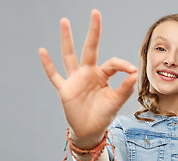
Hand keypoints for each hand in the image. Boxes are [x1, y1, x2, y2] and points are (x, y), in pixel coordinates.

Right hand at [39, 9, 137, 146]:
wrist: (90, 131)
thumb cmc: (103, 115)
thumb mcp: (116, 101)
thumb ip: (125, 88)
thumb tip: (134, 74)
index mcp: (102, 75)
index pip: (112, 63)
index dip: (122, 65)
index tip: (131, 71)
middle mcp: (88, 73)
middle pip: (90, 48)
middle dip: (93, 32)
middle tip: (95, 13)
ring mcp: (75, 80)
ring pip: (70, 56)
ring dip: (67, 39)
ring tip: (65, 21)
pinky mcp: (65, 89)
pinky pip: (54, 75)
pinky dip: (48, 65)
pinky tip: (42, 51)